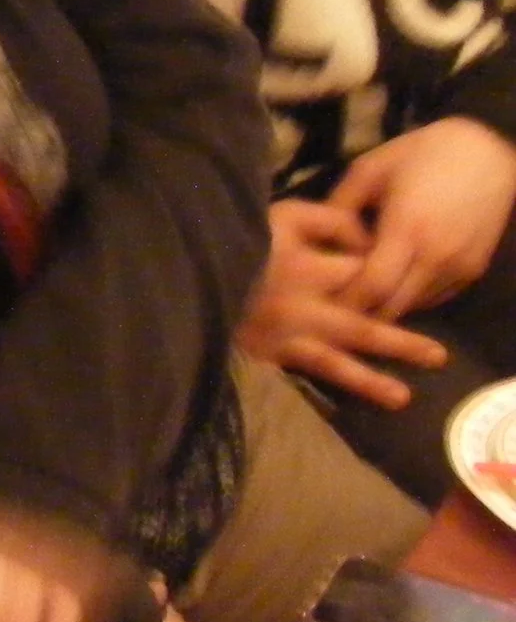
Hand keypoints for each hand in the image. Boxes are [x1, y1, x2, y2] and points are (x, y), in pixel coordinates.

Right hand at [238, 198, 444, 408]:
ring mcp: (284, 335)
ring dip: (370, 381)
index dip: (386, 279)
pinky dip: (324, 392)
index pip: (366, 276)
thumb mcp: (283, 212)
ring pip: (336, 361)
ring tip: (403, 398)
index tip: (394, 278)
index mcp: (309, 267)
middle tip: (438, 357)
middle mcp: (304, 305)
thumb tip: (366, 238)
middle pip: (363, 325)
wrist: (184, 269)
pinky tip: (345, 408)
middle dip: (400, 342)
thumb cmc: (238, 236)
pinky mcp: (264, 354)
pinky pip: (301, 376)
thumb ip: (328, 218)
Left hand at [329, 117, 515, 319]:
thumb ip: (339, 206)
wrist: (487, 151)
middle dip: (362, 309)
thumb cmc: (421, 154)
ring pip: (414, 306)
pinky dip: (411, 297)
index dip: (346, 298)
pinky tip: (394, 281)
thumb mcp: (369, 170)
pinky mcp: (474, 270)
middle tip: (336, 301)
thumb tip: (319, 239)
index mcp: (407, 229)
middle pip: (393, 306)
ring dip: (387, 304)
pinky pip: (435, 297)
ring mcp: (459, 266)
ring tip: (361, 291)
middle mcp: (436, 256)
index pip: (372, 286)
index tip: (322, 296)